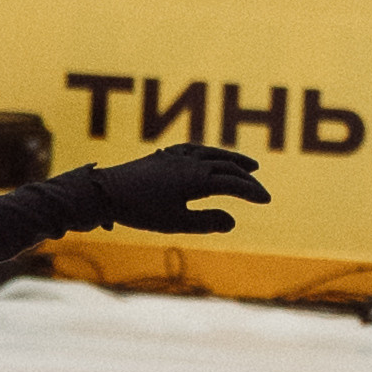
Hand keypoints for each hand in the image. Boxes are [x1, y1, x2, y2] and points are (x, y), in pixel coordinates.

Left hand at [48, 147, 270, 235]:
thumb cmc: (139, 210)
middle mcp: (190, 163)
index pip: (232, 184)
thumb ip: (205, 222)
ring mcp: (176, 156)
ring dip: (233, 159)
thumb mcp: (174, 222)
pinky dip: (209, 152)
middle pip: (226, 167)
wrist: (104, 191)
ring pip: (212, 153)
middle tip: (261, 190)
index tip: (266, 200)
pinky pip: (193, 149)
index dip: (251, 192)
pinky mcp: (162, 156)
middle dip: (247, 178)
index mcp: (196, 179)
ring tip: (250, 166)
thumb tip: (234, 221)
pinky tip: (210, 156)